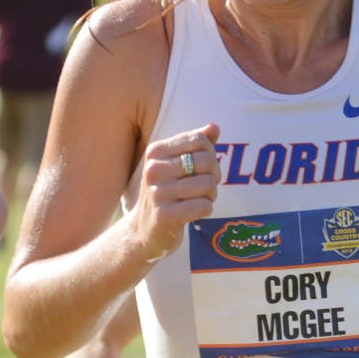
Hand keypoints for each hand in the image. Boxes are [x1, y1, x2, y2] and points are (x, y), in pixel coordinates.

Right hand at [135, 123, 220, 262]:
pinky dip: (205, 209)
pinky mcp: (165, 215)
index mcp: (156, 152)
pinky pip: (204, 206)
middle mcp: (154, 169)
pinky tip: (193, 213)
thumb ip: (196, 144)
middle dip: (214, 176)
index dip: (210, 154)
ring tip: (198, 200)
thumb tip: (214, 127)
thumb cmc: (166, 193)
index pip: (199, 140)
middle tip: (205, 187)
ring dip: (210, 195)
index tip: (203, 168)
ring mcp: (158, 193)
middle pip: (206, 161)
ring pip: (208, 184)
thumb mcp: (177, 165)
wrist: (144, 231)